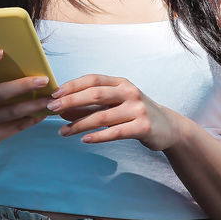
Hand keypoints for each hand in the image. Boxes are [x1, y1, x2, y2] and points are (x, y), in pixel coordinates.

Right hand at [0, 49, 52, 154]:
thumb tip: (17, 60)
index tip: (1, 52)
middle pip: (0, 92)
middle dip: (24, 85)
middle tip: (44, 79)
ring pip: (13, 112)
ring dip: (35, 105)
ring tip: (51, 98)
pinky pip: (15, 127)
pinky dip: (31, 119)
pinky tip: (43, 113)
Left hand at [47, 74, 180, 151]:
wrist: (168, 127)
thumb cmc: (135, 113)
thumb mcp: (115, 104)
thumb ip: (91, 105)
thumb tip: (62, 110)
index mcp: (121, 82)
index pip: (93, 79)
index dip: (72, 85)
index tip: (54, 93)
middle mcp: (129, 92)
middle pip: (95, 94)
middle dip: (71, 101)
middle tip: (52, 109)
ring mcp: (137, 109)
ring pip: (102, 116)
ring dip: (79, 124)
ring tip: (63, 132)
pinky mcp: (143, 127)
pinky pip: (116, 132)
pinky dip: (98, 136)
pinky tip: (84, 139)